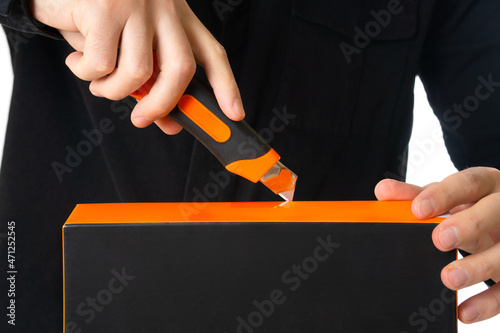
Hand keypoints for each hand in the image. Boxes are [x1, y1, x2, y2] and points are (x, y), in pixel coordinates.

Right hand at [28, 0, 244, 133]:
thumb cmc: (98, 16)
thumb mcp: (132, 45)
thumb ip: (152, 80)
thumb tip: (168, 122)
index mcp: (177, 16)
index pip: (211, 52)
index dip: (226, 86)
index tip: (235, 113)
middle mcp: (163, 8)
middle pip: (182, 69)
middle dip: (164, 105)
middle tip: (143, 119)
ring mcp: (135, 6)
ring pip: (138, 73)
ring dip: (112, 90)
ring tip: (98, 81)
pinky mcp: (104, 7)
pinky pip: (101, 64)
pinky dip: (85, 73)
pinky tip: (77, 61)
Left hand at [375, 167, 499, 323]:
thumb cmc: (470, 207)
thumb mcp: (444, 198)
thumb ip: (414, 195)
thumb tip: (383, 191)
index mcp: (487, 184)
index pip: (469, 183)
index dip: (445, 195)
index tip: (418, 209)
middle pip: (495, 211)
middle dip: (469, 224)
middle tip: (439, 239)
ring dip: (480, 266)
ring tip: (449, 278)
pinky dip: (489, 302)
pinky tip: (465, 311)